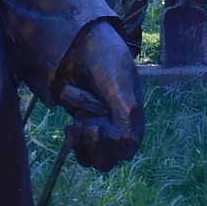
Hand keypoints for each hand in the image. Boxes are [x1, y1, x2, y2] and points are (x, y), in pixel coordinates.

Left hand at [54, 19, 142, 170]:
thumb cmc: (105, 62)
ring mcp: (99, 128)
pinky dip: (74, 140)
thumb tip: (128, 143)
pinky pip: (80, 150)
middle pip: (108, 160)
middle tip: (86, 124)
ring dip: (82, 143)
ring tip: (77, 123)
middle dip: (94, 145)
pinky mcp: (82, 127)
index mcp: (134, 120)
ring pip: (92, 159)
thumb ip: (126, 113)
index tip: (100, 125)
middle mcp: (119, 128)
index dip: (111, 143)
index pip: (126, 149)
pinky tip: (72, 125)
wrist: (80, 46)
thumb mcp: (119, 86)